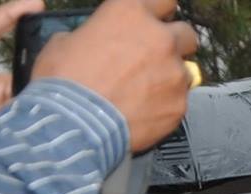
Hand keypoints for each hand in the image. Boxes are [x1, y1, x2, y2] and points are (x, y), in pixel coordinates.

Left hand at [0, 0, 38, 161]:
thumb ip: (13, 114)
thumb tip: (50, 109)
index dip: (5, 16)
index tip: (33, 6)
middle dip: (28, 88)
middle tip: (61, 94)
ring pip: (1, 105)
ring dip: (22, 116)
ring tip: (52, 124)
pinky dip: (14, 133)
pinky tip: (36, 141)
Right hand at [32, 0, 198, 152]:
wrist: (75, 124)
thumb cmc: (63, 79)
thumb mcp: (66, 41)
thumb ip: (95, 35)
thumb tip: (98, 41)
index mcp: (130, 12)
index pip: (164, 0)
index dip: (161, 11)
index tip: (157, 21)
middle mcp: (160, 38)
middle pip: (186, 34)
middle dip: (175, 44)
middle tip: (158, 57)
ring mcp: (174, 73)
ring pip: (186, 70)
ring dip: (171, 76)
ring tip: (147, 90)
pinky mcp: (180, 105)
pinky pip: (180, 100)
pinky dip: (167, 104)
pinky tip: (146, 111)